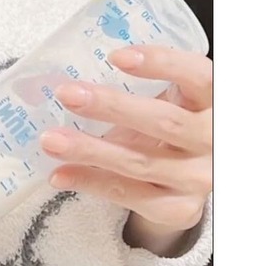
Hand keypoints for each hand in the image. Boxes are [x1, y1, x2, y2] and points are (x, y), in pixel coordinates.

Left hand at [40, 45, 211, 255]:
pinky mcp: (178, 209)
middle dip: (111, 106)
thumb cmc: (172, 121)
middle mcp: (214, 140)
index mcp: (214, 100)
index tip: (116, 56)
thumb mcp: (170, 96)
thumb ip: (139, 83)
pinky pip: (129, 195)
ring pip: (140, 162)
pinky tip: (60, 173)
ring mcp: (198, 178)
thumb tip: (62, 73)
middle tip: (67, 93)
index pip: (197, 75)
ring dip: (90, 149)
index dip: (161, 63)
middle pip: (164, 122)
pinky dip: (90, 182)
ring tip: (51, 140)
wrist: (192, 175)